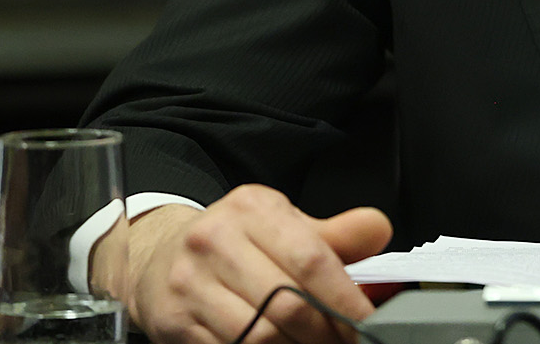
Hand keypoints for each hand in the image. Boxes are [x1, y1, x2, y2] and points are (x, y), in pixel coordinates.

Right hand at [123, 185, 392, 343]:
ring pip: (260, 334)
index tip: (367, 322)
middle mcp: (215, 240)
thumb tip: (378, 230)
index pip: (311, 259)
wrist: (161, 256)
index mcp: (252, 209)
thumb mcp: (282, 224)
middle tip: (345, 341)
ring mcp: (190, 283)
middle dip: (325, 332)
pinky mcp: (174, 321)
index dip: (346, 299)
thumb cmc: (233, 240)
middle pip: (287, 303)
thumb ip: (334, 233)